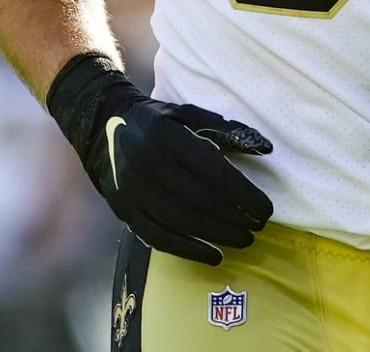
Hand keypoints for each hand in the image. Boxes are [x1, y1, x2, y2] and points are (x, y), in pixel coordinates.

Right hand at [47, 53, 273, 264]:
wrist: (102, 126)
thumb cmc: (156, 120)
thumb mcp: (186, 113)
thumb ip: (226, 129)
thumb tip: (266, 148)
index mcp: (168, 135)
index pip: (214, 171)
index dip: (243, 194)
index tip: (266, 209)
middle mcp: (148, 163)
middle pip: (200, 199)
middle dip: (234, 217)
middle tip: (259, 227)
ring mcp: (133, 189)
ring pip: (182, 221)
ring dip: (218, 235)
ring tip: (244, 240)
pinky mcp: (124, 210)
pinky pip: (159, 237)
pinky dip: (188, 250)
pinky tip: (214, 256)